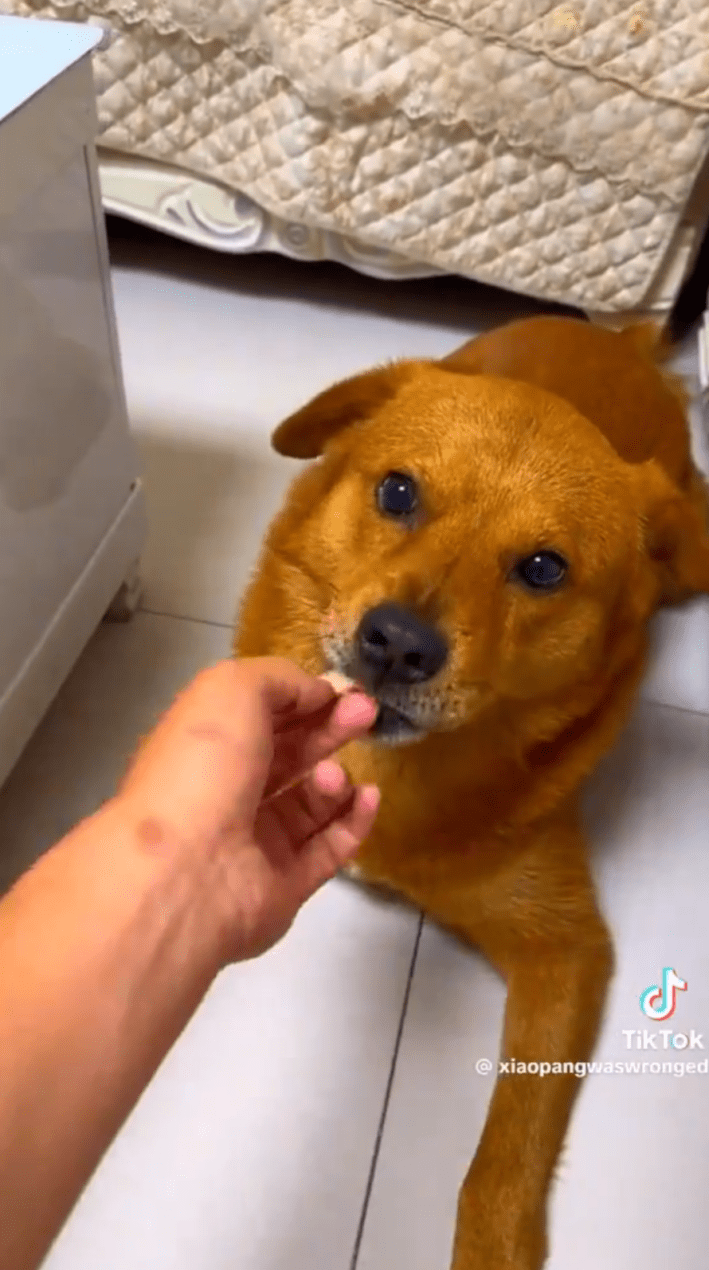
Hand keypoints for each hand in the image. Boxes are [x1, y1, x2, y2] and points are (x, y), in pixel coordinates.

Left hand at [116, 657, 379, 963]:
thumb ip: (279, 680)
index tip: (342, 689)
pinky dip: (353, 822)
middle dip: (328, 729)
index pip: (259, 716)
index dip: (301, 698)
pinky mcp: (284, 885)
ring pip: (309, 803)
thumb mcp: (232, 690)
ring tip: (333, 775)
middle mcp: (226, 792)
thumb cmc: (203, 767)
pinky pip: (328, 849)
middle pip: (289, 755)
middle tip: (366, 713)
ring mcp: (255, 843)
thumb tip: (319, 693)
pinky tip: (369, 798)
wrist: (187, 871)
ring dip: (334, 778)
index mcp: (204, 745)